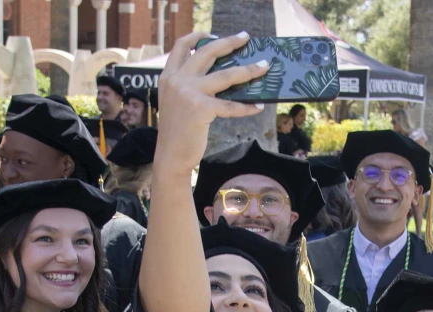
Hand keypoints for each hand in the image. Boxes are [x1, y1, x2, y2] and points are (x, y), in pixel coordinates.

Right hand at [152, 31, 266, 175]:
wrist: (170, 156)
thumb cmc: (177, 131)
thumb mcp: (175, 102)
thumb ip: (187, 85)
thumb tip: (220, 75)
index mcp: (168, 76)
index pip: (181, 46)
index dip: (198, 36)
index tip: (214, 34)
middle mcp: (177, 81)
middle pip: (207, 52)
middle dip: (229, 42)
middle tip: (245, 38)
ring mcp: (188, 93)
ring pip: (226, 75)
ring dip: (248, 70)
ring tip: (264, 67)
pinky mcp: (201, 109)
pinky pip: (230, 105)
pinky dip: (246, 107)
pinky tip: (258, 106)